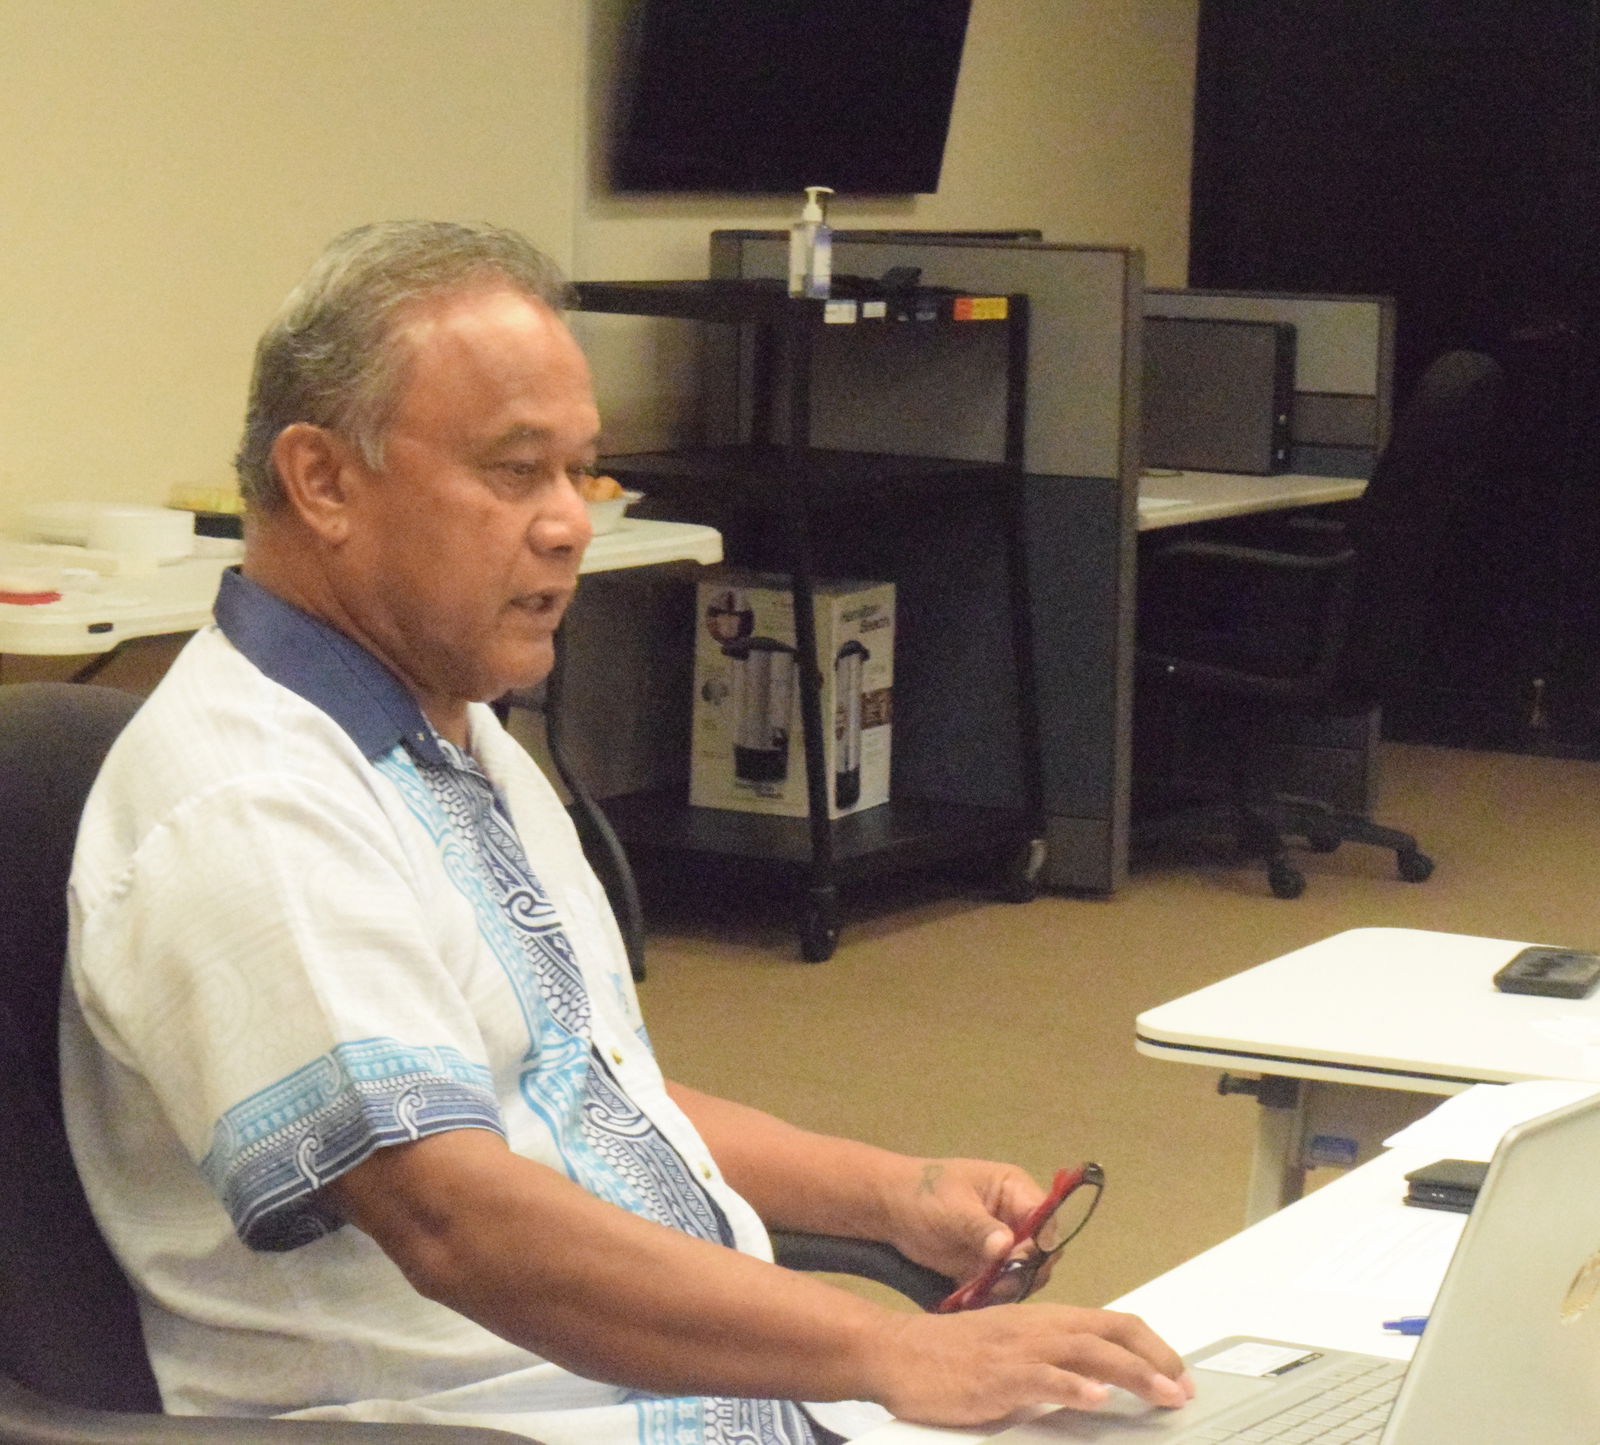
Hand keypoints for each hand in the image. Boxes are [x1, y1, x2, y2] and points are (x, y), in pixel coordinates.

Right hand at [862, 1302, 1193, 1425]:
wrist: (898, 1350)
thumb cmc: (952, 1354)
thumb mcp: (1010, 1349)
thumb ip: (1050, 1358)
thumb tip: (1095, 1379)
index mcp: (1043, 1319)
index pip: (1110, 1321)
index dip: (1150, 1346)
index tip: (1177, 1373)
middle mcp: (1037, 1327)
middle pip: (1108, 1332)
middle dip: (1154, 1359)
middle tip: (1183, 1389)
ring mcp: (1017, 1350)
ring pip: (1086, 1351)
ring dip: (1131, 1373)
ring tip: (1163, 1394)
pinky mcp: (996, 1376)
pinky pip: (1041, 1378)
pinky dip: (1073, 1387)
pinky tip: (1096, 1399)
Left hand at [876, 1158, 1052, 1286]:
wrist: (890, 1210)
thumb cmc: (923, 1194)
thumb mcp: (952, 1207)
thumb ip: (980, 1227)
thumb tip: (1006, 1247)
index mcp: (1015, 1191)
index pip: (1046, 1217)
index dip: (1041, 1241)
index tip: (1020, 1259)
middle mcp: (1017, 1219)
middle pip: (1042, 1252)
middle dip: (1026, 1270)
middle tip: (1000, 1283)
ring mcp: (1004, 1246)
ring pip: (1025, 1274)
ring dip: (1009, 1287)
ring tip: (983, 1292)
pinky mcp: (988, 1268)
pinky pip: (1002, 1288)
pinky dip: (992, 1297)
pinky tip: (973, 1299)